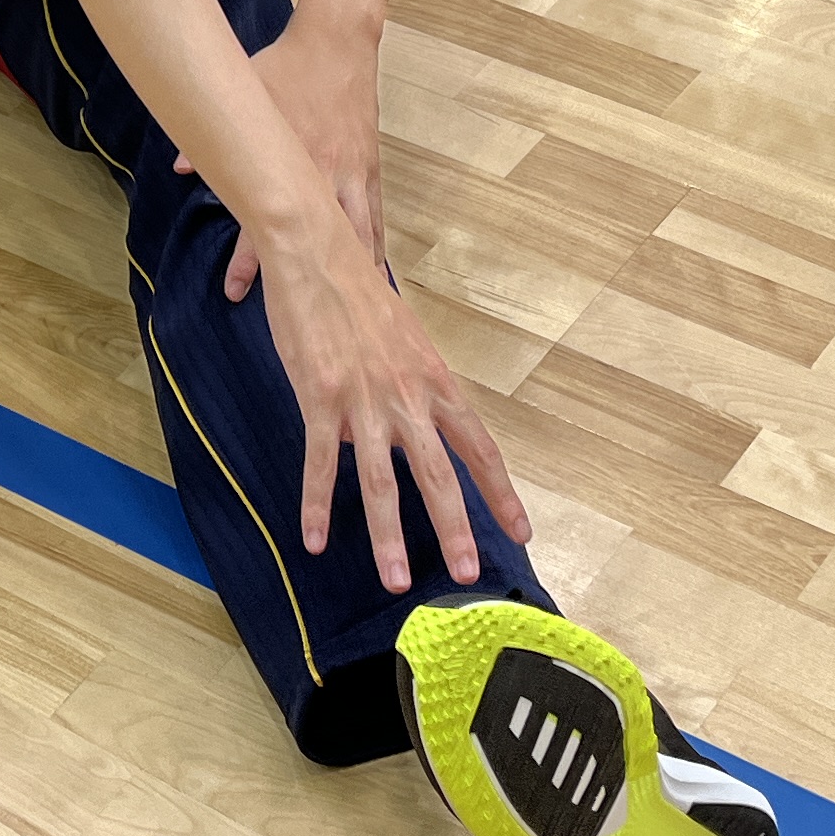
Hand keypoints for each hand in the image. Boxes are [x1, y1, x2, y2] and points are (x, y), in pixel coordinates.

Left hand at [202, 16, 383, 292]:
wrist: (339, 41)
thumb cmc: (287, 66)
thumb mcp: (248, 92)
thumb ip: (219, 133)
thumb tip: (183, 164)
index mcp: (293, 159)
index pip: (265, 219)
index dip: (249, 259)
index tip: (234, 291)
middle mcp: (326, 174)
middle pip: (314, 240)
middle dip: (303, 280)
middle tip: (294, 318)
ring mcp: (353, 174)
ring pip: (356, 237)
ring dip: (349, 277)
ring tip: (349, 316)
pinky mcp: (370, 168)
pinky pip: (375, 219)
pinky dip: (374, 250)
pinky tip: (375, 278)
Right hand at [236, 205, 527, 593]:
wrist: (318, 253)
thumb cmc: (361, 294)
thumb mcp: (406, 340)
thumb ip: (415, 386)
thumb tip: (415, 424)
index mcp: (435, 382)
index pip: (479, 448)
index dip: (501, 493)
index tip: (521, 532)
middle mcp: (408, 397)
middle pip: (438, 475)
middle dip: (455, 529)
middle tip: (467, 574)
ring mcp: (363, 402)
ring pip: (380, 482)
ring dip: (388, 537)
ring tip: (396, 582)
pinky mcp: (320, 399)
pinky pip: (319, 463)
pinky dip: (316, 506)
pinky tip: (313, 540)